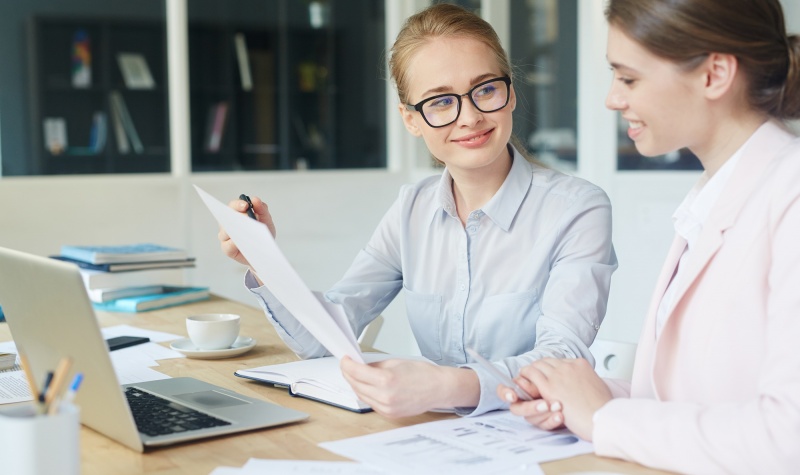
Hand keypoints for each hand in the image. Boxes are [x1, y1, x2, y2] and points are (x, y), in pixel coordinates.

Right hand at [218, 195, 275, 267]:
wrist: (265, 252)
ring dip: (234, 230)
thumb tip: (255, 199)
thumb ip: (262, 209)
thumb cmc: (263, 234)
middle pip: (226, 217)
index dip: (238, 204)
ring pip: (225, 231)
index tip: (246, 205)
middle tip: (246, 217)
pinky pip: (227, 246)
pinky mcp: (227, 249)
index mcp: (236, 214)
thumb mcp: (266, 220)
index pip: (233, 206)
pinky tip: (240, 242)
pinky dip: (233, 244)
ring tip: (244, 230)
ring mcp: (226, 236)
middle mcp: (228, 224)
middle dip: (236, 216)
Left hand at [340, 357, 478, 417]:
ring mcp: (387, 408)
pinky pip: (371, 403)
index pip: (357, 372)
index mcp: (386, 380)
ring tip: (355, 375)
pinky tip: (367, 386)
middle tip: (347, 366)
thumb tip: (360, 366)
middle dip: (348, 374)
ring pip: (361, 395)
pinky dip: (366, 394)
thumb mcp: (395, 362)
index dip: (347, 365)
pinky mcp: (389, 414)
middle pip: (356, 385)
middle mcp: (385, 396)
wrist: (438, 388)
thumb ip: (375, 365)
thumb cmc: (422, 373)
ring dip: (355, 384)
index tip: (344, 359)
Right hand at [496, 377, 564, 430]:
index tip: (513, 395)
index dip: (505, 393)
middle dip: (531, 407)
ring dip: (545, 413)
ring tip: (558, 406)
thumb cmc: (555, 386)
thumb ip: (534, 380)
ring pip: (532, 419)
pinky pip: (544, 425)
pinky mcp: (543, 423)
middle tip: (545, 404)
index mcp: (518, 391)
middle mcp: (522, 404)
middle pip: (517, 409)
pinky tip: (560, 416)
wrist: (571, 402)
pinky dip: (552, 420)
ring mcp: (532, 415)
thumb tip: (529, 374)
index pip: (503, 391)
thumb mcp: (545, 380)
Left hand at [517, 358, 611, 440]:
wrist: (603, 417)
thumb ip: (587, 380)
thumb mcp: (598, 385)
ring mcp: (558, 375)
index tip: (548, 374)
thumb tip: (584, 382)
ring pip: (537, 365)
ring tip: (525, 378)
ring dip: (530, 371)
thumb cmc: (603, 408)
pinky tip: (521, 381)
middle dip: (540, 368)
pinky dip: (525, 375)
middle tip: (533, 375)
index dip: (552, 368)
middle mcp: (568, 366)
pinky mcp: (549, 387)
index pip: (560, 362)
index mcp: (580, 364)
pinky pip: (531, 374)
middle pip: (547, 361)